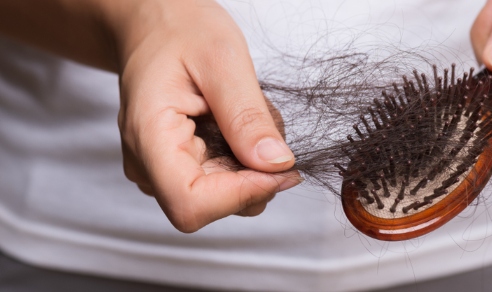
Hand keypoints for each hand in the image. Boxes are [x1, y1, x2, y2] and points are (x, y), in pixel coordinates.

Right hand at [113, 0, 300, 231]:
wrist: (155, 26)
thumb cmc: (180, 32)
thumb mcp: (223, 60)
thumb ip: (247, 115)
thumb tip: (276, 164)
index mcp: (149, 137)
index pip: (191, 204)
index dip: (241, 194)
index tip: (279, 166)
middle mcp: (148, 164)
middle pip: (212, 206)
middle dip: (254, 174)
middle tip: (264, 122)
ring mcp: (161, 169)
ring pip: (223, 198)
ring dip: (252, 166)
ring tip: (246, 116)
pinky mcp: (178, 167)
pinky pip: (222, 182)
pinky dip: (243, 160)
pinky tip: (237, 126)